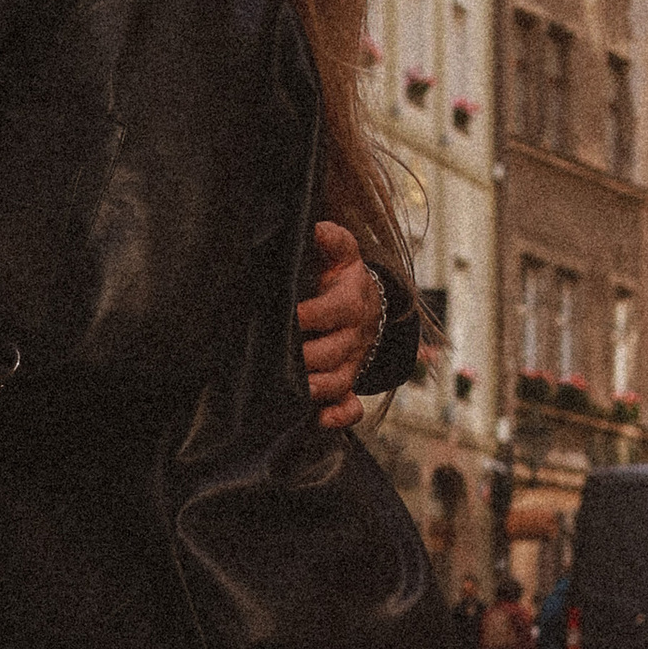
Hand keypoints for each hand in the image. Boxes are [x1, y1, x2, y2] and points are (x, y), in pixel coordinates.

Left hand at [298, 224, 382, 432]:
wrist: (368, 306)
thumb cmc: (342, 279)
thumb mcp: (342, 256)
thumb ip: (334, 241)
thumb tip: (317, 228)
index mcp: (352, 302)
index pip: (336, 311)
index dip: (312, 315)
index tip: (290, 314)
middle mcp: (355, 336)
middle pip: (335, 351)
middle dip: (308, 356)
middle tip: (279, 356)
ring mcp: (353, 363)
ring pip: (339, 381)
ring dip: (317, 388)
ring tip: (292, 388)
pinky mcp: (349, 383)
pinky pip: (351, 408)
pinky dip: (339, 417)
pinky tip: (319, 420)